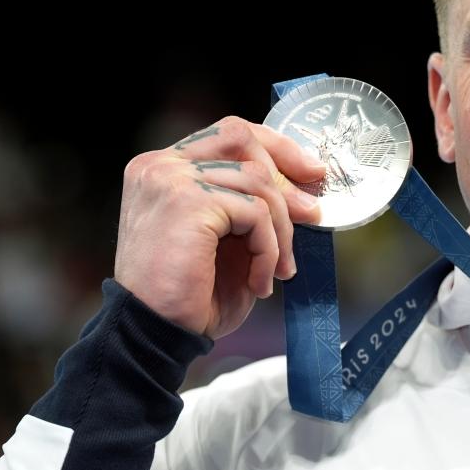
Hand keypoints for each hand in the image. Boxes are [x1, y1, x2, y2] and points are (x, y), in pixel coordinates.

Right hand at [114, 117, 325, 338]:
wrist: (157, 335)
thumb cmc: (191, 297)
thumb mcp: (230, 240)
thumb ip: (252, 206)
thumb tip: (306, 189)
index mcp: (164, 169)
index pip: (229, 135)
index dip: (276, 148)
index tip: (310, 173)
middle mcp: (161, 166)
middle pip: (243, 140)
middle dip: (286, 178)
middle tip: (312, 215)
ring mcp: (170, 179)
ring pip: (256, 180)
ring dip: (279, 230)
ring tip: (277, 269)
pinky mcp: (187, 201)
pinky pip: (254, 212)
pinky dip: (269, 249)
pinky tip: (260, 280)